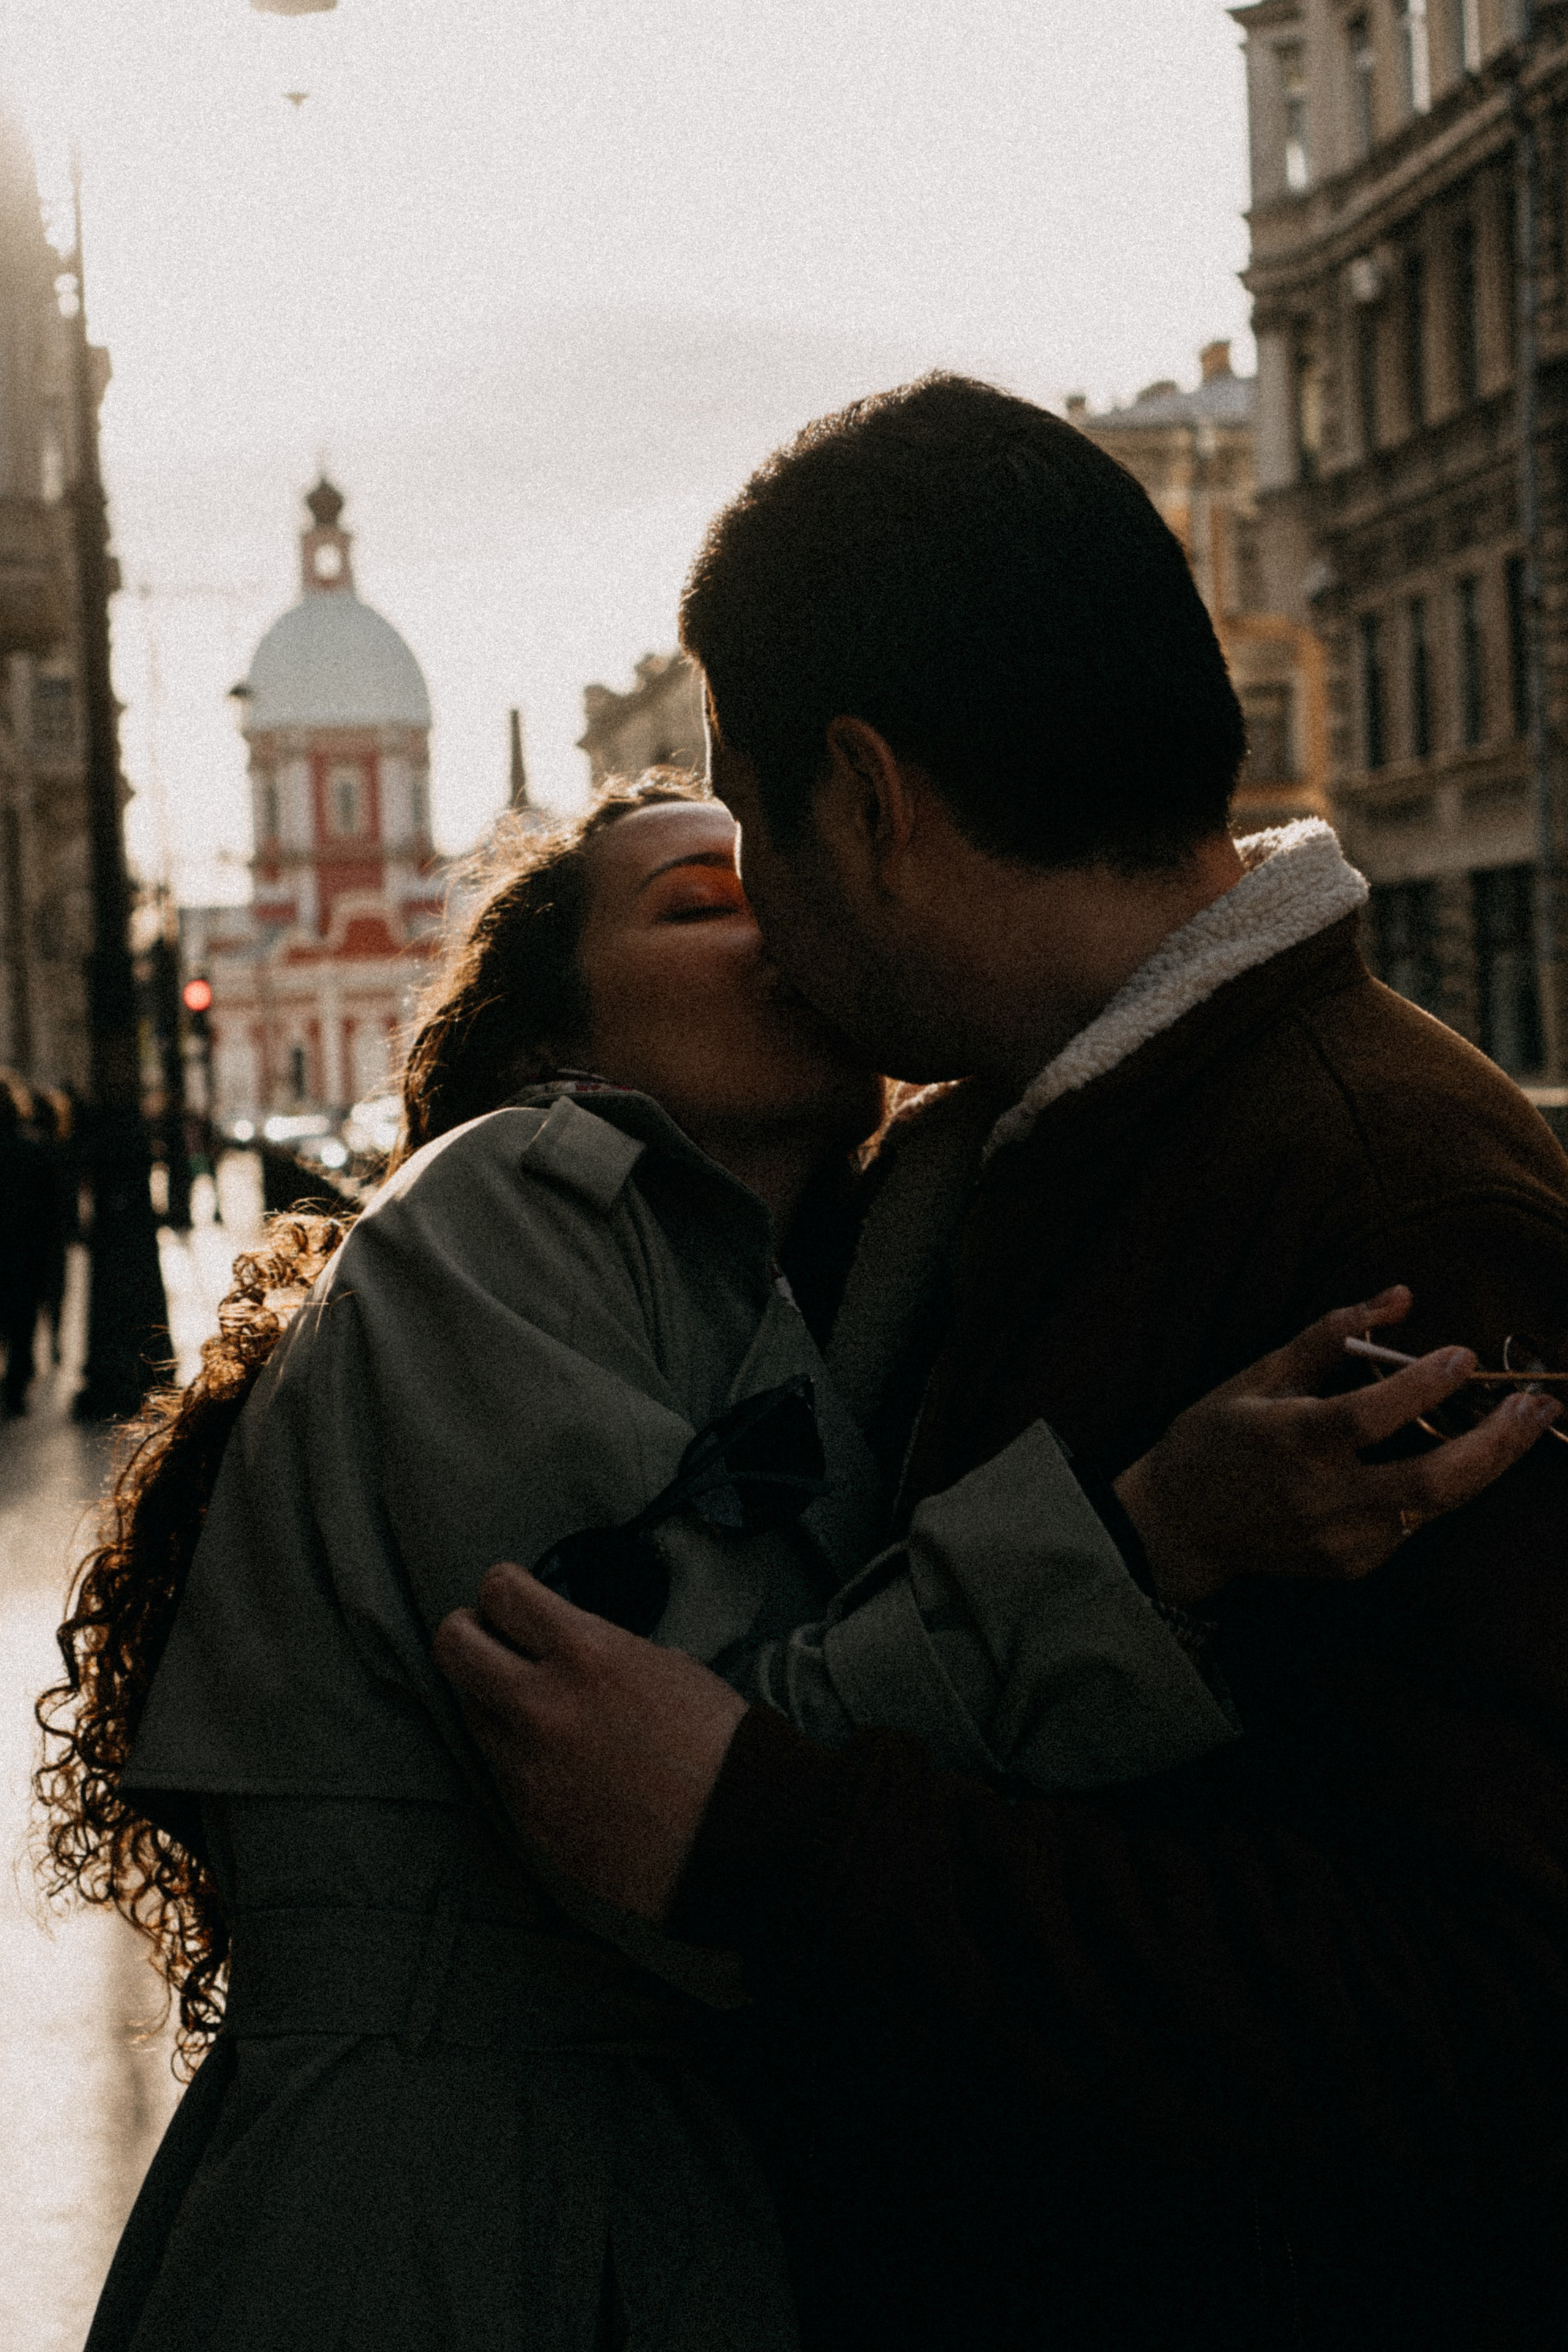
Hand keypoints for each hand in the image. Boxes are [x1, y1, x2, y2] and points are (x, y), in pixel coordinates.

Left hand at [432, 1563, 746, 1920]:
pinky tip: (571, 1767)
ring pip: (473, 1713)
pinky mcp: (529, 1820)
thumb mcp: (664, 1665)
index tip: (511, 1600)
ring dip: (499, 1704)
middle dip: (469, 1635)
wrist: (739, 1836)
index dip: (502, 1590)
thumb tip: (556, 1645)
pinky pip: (504, 1773)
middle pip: (453, 1646)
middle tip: (492, 1642)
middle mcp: (542, 1707)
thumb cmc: (718, 1744)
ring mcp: (529, 1769)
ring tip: (548, 1715)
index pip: (499, 1593)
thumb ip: (596, 1650)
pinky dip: (526, 1761)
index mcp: (584, 1654)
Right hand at [1114, 1287, 1560, 1609]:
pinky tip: (1455, 1459)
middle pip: (1435, 1481)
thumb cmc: (1216, 1437)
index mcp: (1292, 1443)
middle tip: (1537, 1404)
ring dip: (1487, 1465)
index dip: (1422, 1385)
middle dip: (1498, 1444)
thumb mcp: (1259, 1375)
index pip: (1370, 1416)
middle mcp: (1322, 1499)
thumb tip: (1399, 1296)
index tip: (1462, 1354)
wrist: (1179, 1527)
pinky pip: (1415, 1522)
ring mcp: (1341, 1540)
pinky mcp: (1353, 1564)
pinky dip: (1440, 1487)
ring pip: (1438, 1505)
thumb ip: (1329, 1334)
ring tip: (1521, 1424)